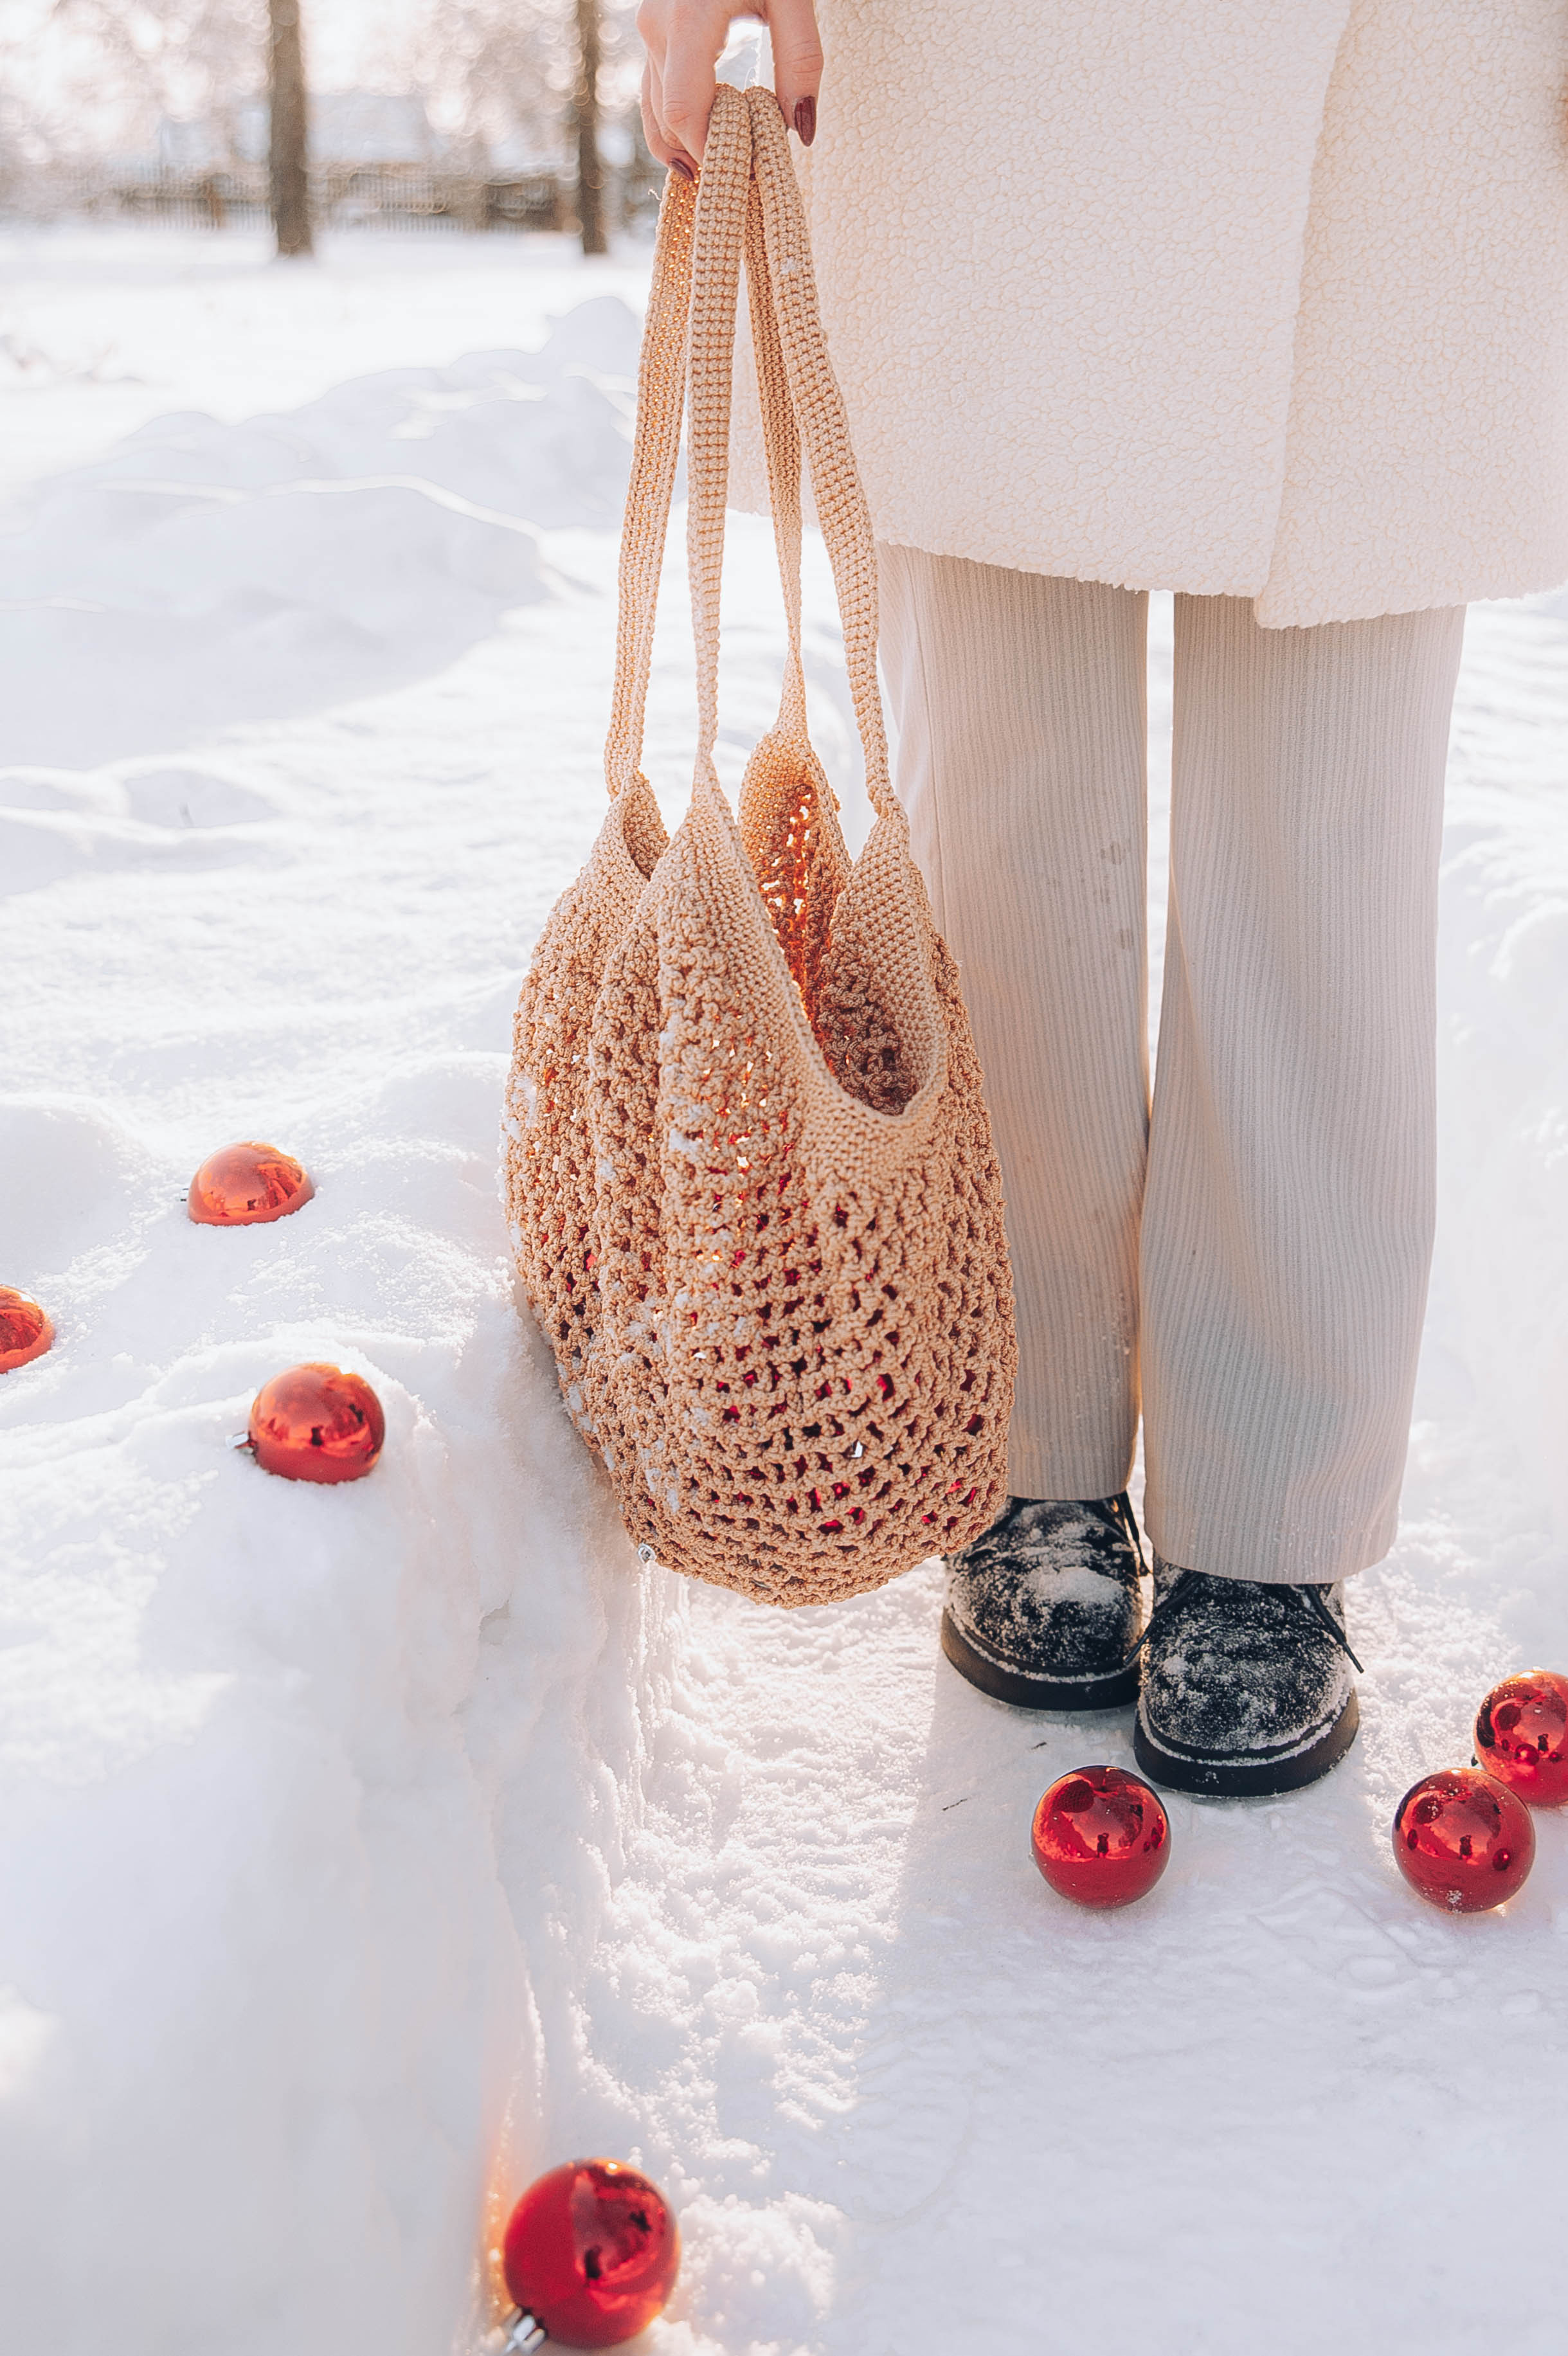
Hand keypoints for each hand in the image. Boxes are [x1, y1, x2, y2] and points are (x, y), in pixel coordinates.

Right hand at [637, 0, 822, 177]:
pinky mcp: (654, 33)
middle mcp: (656, 29)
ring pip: (655, 113)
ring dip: (687, 146)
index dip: (710, 153)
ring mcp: (649, 31)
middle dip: (702, 155)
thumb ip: (801, 61)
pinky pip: (656, 94)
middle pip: (667, 120)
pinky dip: (678, 125)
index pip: (684, 111)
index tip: (746, 176)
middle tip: (743, 182)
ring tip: (725, 172)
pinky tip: (707, 144)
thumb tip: (802, 131)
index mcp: (687, 20)